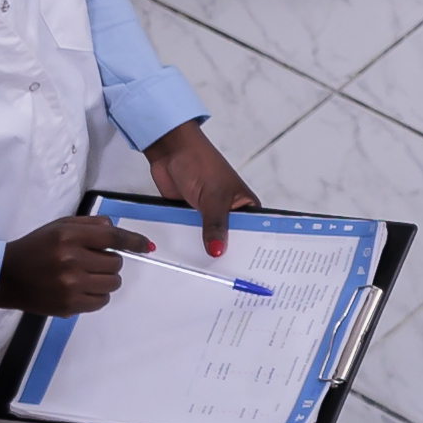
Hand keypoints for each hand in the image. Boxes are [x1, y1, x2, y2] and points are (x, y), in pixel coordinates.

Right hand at [0, 210, 155, 313]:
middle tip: (89, 261)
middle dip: (108, 262)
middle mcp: (71, 260)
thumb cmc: (35, 248)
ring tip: (86, 275)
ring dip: (106, 279)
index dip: (133, 241)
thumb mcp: (59, 227)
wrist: (5, 276)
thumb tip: (120, 233)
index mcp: (68, 237)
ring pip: (113, 283)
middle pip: (116, 263)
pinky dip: (97, 295)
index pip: (112, 237)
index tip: (147, 246)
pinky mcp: (68, 306)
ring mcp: (70, 285)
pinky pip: (101, 301)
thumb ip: (91, 226)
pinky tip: (80, 289)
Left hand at [145, 119, 255, 257]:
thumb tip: (217, 250)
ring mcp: (208, 215)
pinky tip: (183, 252)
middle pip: (229, 240)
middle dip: (224, 251)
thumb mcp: (213, 198)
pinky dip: (184, 240)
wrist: (171, 151)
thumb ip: (215, 226)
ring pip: (207, 239)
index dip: (249, 249)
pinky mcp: (188, 216)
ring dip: (201, 247)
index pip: (252, 233)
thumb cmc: (201, 162)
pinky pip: (188, 234)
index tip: (245, 268)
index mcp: (245, 206)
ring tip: (201, 266)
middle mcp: (229, 212)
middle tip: (221, 271)